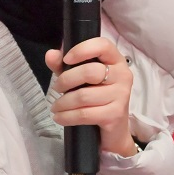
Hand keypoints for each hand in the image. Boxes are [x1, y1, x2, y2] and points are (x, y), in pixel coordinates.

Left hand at [46, 37, 136, 156]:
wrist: (114, 129)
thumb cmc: (97, 97)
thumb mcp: (79, 79)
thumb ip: (64, 65)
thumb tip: (51, 55)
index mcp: (116, 60)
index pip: (102, 45)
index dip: (82, 49)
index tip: (66, 59)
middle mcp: (122, 75)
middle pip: (89, 72)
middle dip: (66, 80)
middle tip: (56, 88)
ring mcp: (121, 95)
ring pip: (84, 96)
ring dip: (63, 103)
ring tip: (56, 107)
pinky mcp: (115, 114)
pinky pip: (84, 114)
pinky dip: (67, 116)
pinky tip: (60, 117)